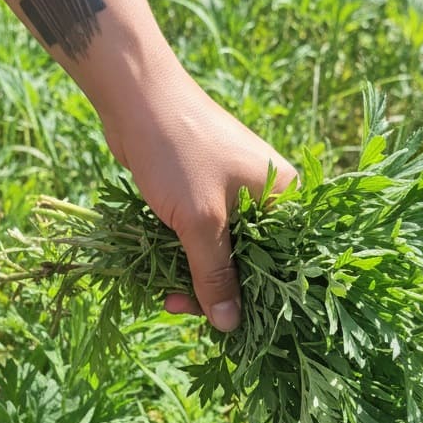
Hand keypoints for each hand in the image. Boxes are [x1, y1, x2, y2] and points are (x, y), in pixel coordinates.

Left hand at [102, 66, 296, 330]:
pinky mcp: (201, 193)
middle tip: (182, 309)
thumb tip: (230, 325)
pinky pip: (199, 239)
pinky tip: (160, 275)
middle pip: (251, 263)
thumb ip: (215, 275)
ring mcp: (232, 195)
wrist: (135, 96)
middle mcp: (266, 197)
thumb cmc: (178, 151)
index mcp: (284, 197)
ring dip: (193, 278)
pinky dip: (181, 258)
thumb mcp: (201, 221)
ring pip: (220, 254)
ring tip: (165, 297)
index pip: (287, 262)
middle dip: (218, 291)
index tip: (235, 326)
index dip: (264, 298)